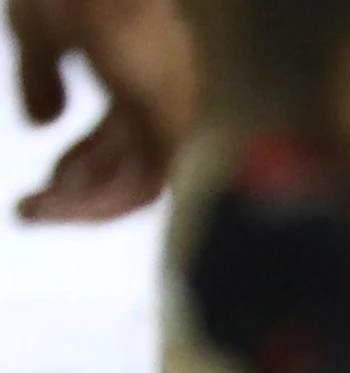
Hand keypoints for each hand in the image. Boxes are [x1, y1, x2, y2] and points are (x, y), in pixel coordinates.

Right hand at [10, 0, 195, 222]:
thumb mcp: (41, 31)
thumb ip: (43, 75)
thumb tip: (44, 123)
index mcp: (147, 69)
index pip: (127, 136)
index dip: (87, 163)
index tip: (50, 182)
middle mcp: (168, 94)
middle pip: (135, 166)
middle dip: (84, 193)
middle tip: (31, 210)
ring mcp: (170, 109)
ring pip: (138, 187)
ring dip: (84, 208)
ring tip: (28, 213)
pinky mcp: (161, 122)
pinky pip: (138, 187)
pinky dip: (95, 204)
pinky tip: (50, 202)